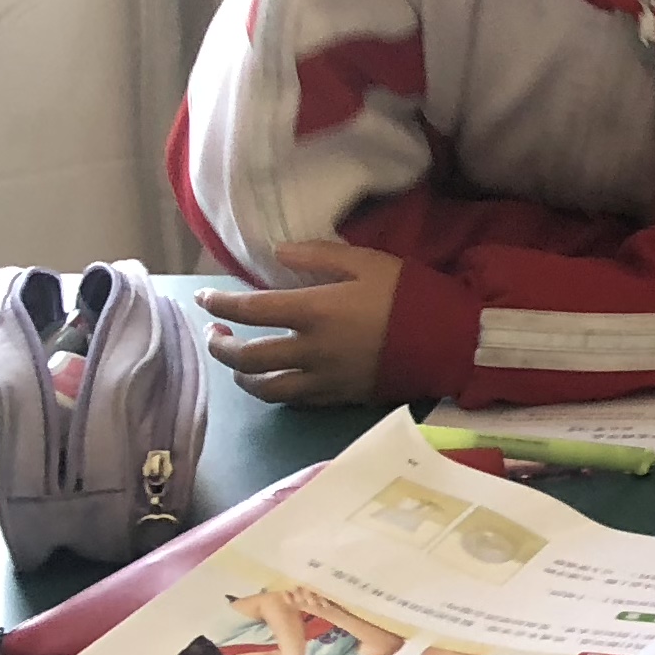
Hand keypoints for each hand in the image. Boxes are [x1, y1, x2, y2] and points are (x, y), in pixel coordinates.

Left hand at [203, 243, 407, 405]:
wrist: (449, 341)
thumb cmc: (409, 295)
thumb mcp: (367, 261)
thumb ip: (318, 255)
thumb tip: (276, 253)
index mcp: (313, 312)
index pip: (246, 311)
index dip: (216, 305)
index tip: (204, 299)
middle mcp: (309, 351)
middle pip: (245, 358)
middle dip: (219, 348)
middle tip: (214, 335)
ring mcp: (322, 379)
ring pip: (264, 389)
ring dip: (241, 377)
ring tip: (238, 364)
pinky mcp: (338, 397)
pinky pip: (295, 401)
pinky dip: (276, 390)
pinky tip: (275, 378)